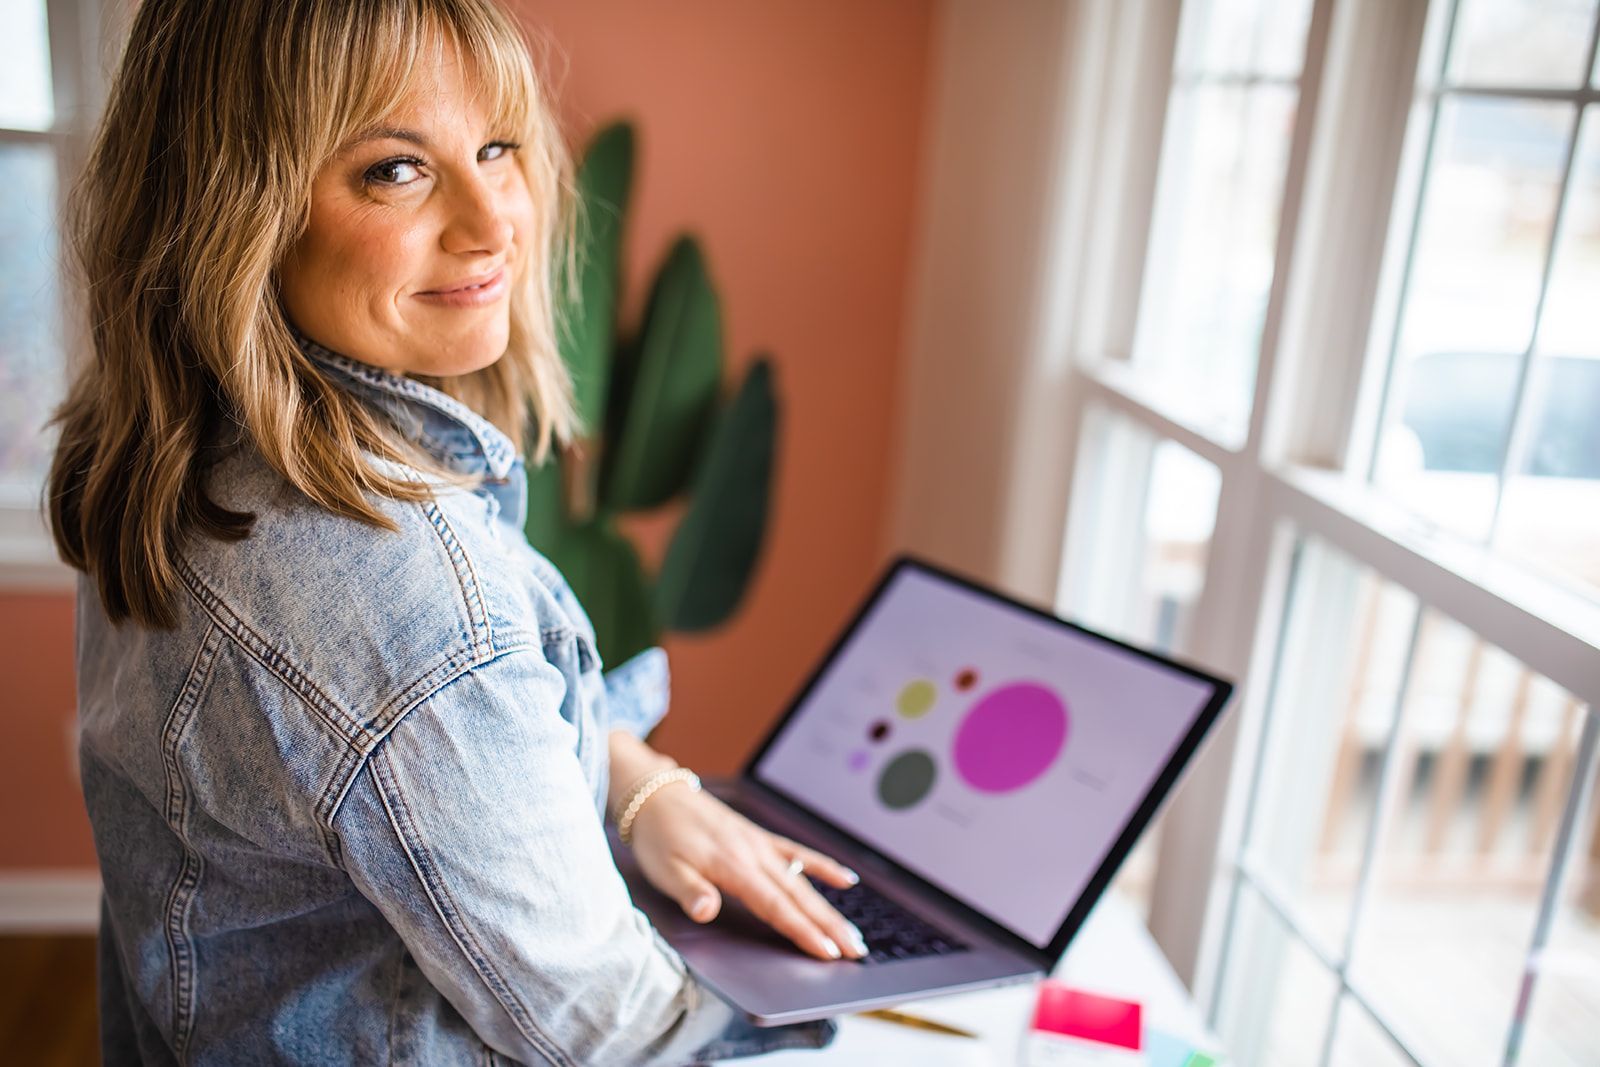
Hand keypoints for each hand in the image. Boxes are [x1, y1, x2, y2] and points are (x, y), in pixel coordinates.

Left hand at [625, 783, 868, 961]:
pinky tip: (847, 880)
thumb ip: (689, 892)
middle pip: (798, 896)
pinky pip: (798, 853)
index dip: (802, 931)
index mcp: (733, 867)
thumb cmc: (659, 838)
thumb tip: (708, 911)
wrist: (656, 796)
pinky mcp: (759, 838)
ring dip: (830, 908)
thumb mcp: (663, 870)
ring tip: (853, 934)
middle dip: (828, 926)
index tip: (826, 952)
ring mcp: (760, 845)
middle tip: (855, 952)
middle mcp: (754, 854)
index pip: (775, 906)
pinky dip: (823, 866)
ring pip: (803, 881)